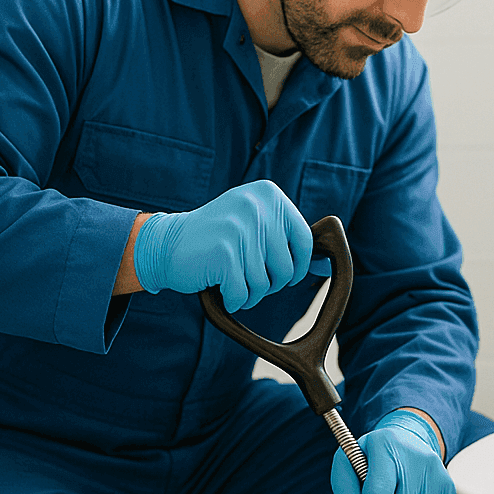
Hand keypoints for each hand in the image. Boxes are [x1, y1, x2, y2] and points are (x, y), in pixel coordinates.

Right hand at [132, 180, 312, 309]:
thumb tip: (326, 264)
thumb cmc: (218, 240)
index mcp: (268, 194)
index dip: (297, 267)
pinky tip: (220, 287)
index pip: (305, 240)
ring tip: (231, 280)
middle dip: (270, 284)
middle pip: (286, 268)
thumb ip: (288, 239)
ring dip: (250, 293)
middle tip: (247, 276)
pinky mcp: (223, 252)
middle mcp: (255, 206)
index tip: (282, 274)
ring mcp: (238, 228)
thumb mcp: (255, 224)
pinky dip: (233, 299)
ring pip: (264, 285)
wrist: (167, 244)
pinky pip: (243, 293)